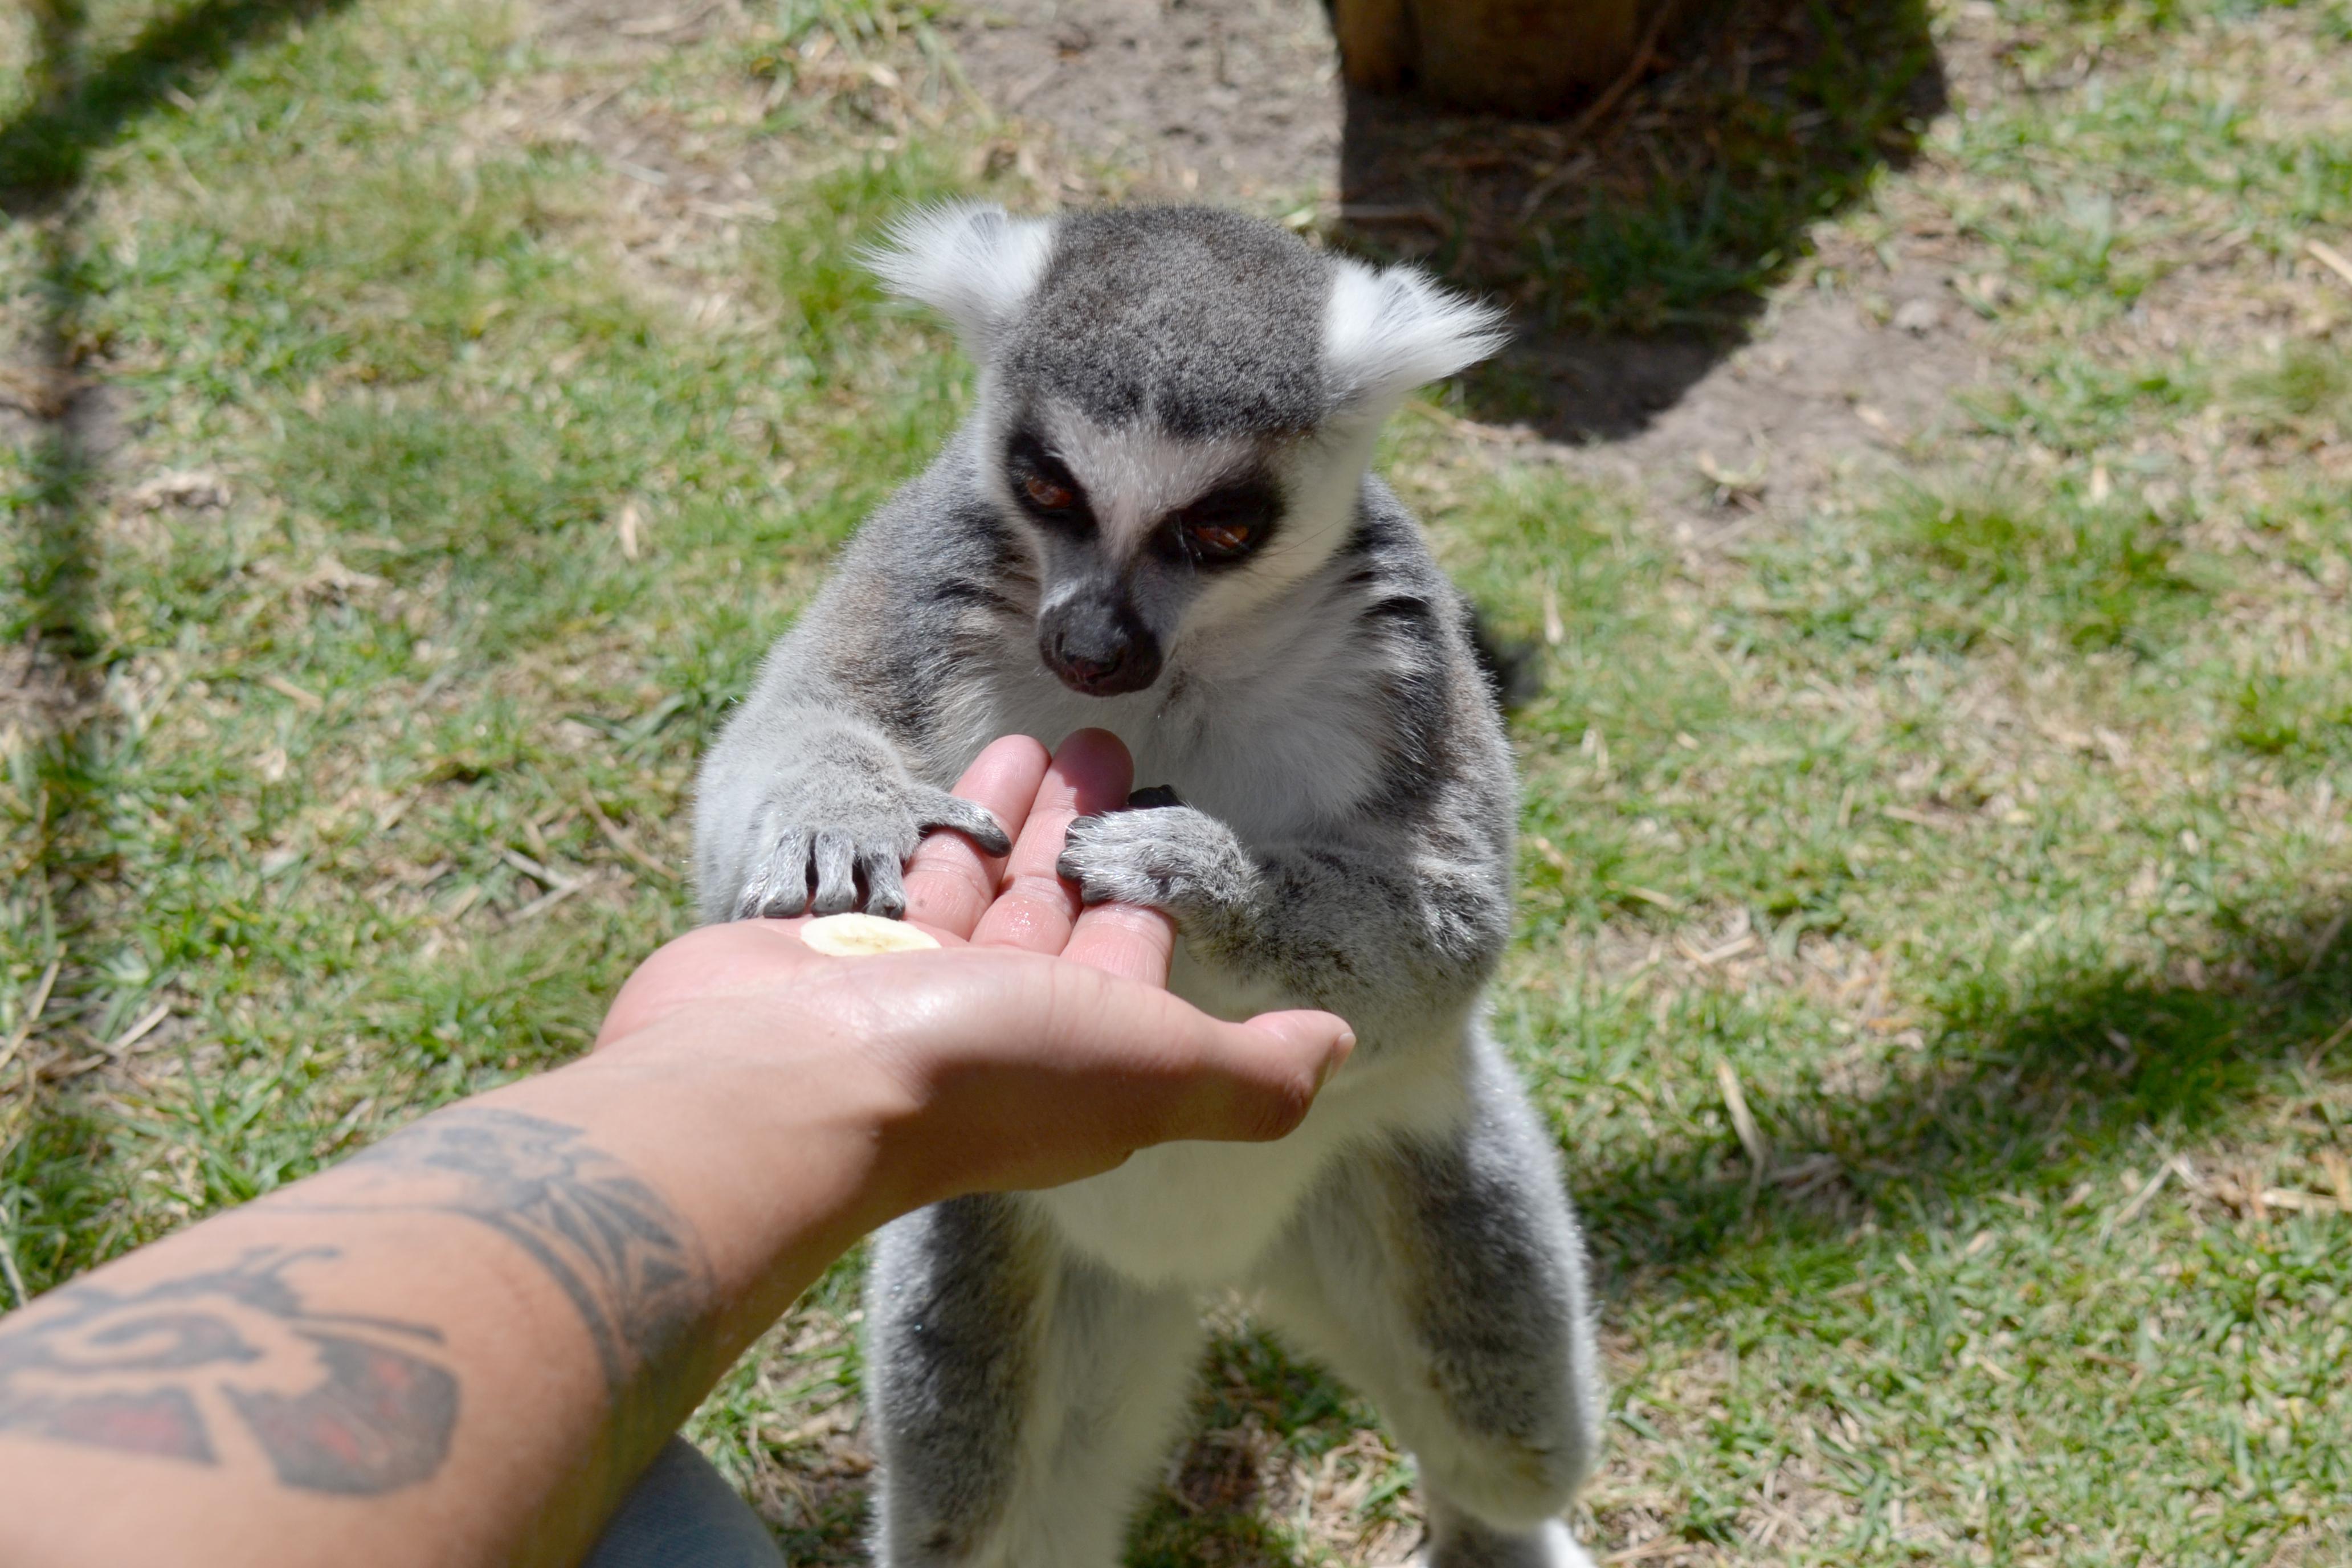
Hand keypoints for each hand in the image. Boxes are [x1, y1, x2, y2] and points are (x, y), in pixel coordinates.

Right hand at [598, 731, 1353, 1201]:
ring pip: (989, 886)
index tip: (1179, 807)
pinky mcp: (846, 956)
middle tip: (1112, 739)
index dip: (1159, 883)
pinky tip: (976, 773)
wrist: (783, 1085)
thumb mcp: (1155, 1066)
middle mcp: (1007, 1031)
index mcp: (1089, 1060)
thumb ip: (1250, 1067)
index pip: (1138, 957)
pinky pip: (915, 877)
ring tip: (1050, 731)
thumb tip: (1342, 1049)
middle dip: (1094, 829)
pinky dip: (950, 823)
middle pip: (1063, 911)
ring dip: (1026, 813)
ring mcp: (920, 996)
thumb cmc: (977, 1069)